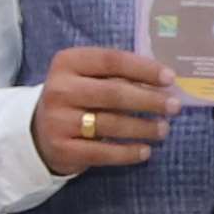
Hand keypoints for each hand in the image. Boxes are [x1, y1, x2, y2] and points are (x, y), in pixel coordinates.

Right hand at [31, 45, 172, 175]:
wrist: (39, 132)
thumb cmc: (76, 99)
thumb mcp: (87, 78)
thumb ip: (117, 75)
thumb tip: (163, 83)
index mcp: (68, 62)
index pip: (112, 60)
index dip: (144, 68)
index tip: (170, 78)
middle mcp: (59, 89)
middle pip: (114, 93)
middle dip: (149, 100)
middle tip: (174, 106)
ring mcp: (58, 120)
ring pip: (111, 124)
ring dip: (143, 128)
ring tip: (163, 130)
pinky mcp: (62, 149)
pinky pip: (102, 152)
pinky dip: (128, 153)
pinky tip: (145, 151)